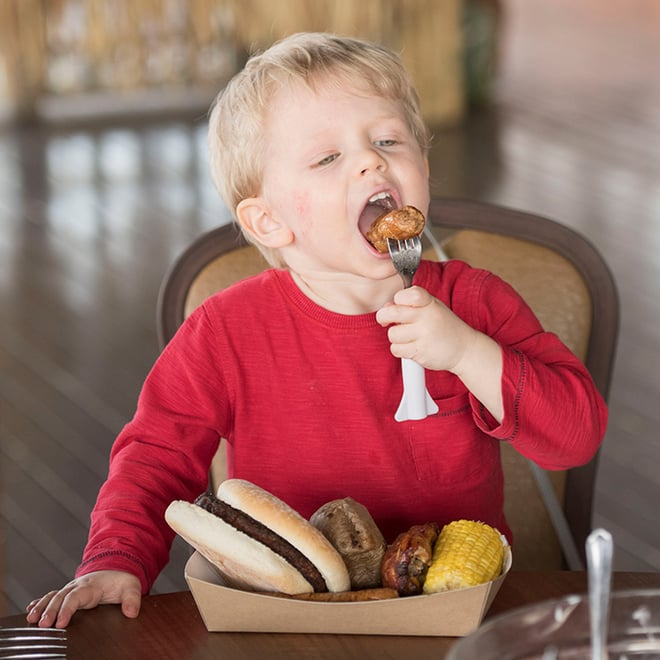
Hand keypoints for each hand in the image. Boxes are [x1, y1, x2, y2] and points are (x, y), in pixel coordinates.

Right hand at [25, 570, 141, 628]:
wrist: (116, 569)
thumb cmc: (121, 580)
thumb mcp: (131, 587)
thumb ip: (132, 599)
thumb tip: (132, 612)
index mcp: (91, 585)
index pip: (76, 597)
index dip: (67, 609)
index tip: (60, 622)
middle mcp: (77, 586)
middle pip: (61, 598)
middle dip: (50, 611)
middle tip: (43, 625)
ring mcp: (71, 590)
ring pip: (53, 596)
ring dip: (42, 607)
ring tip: (31, 619)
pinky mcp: (68, 594)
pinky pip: (51, 596)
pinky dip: (40, 602)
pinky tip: (30, 611)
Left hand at [376, 286, 475, 371]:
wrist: (464, 349)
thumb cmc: (444, 327)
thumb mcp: (431, 308)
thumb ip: (409, 305)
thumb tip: (386, 308)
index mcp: (429, 302)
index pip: (405, 294)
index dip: (397, 299)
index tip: (399, 305)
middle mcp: (427, 317)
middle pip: (391, 313)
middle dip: (383, 317)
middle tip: (387, 321)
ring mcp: (424, 335)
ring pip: (392, 334)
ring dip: (396, 337)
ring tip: (409, 337)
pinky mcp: (420, 352)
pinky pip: (396, 349)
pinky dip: (400, 350)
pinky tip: (412, 347)